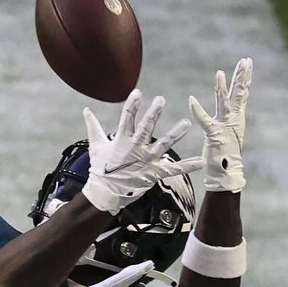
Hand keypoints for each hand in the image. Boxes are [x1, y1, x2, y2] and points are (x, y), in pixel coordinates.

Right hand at [81, 91, 202, 213]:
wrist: (104, 194)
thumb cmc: (100, 169)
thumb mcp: (95, 146)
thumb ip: (93, 126)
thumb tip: (86, 110)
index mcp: (121, 140)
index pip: (126, 119)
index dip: (132, 105)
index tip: (137, 93)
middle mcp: (135, 149)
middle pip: (145, 128)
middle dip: (153, 114)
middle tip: (161, 100)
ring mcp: (146, 161)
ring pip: (163, 145)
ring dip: (175, 134)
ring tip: (186, 123)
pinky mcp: (154, 173)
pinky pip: (173, 169)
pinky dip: (188, 166)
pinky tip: (201, 161)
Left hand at [190, 58, 252, 192]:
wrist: (226, 173)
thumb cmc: (225, 154)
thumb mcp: (229, 132)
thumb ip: (229, 119)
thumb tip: (231, 111)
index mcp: (236, 117)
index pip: (241, 93)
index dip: (244, 77)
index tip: (247, 61)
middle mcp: (233, 119)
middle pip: (239, 94)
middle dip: (242, 76)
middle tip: (246, 60)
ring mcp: (224, 126)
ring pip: (224, 103)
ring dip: (221, 88)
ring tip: (218, 73)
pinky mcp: (214, 135)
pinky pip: (205, 120)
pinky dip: (197, 111)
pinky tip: (191, 100)